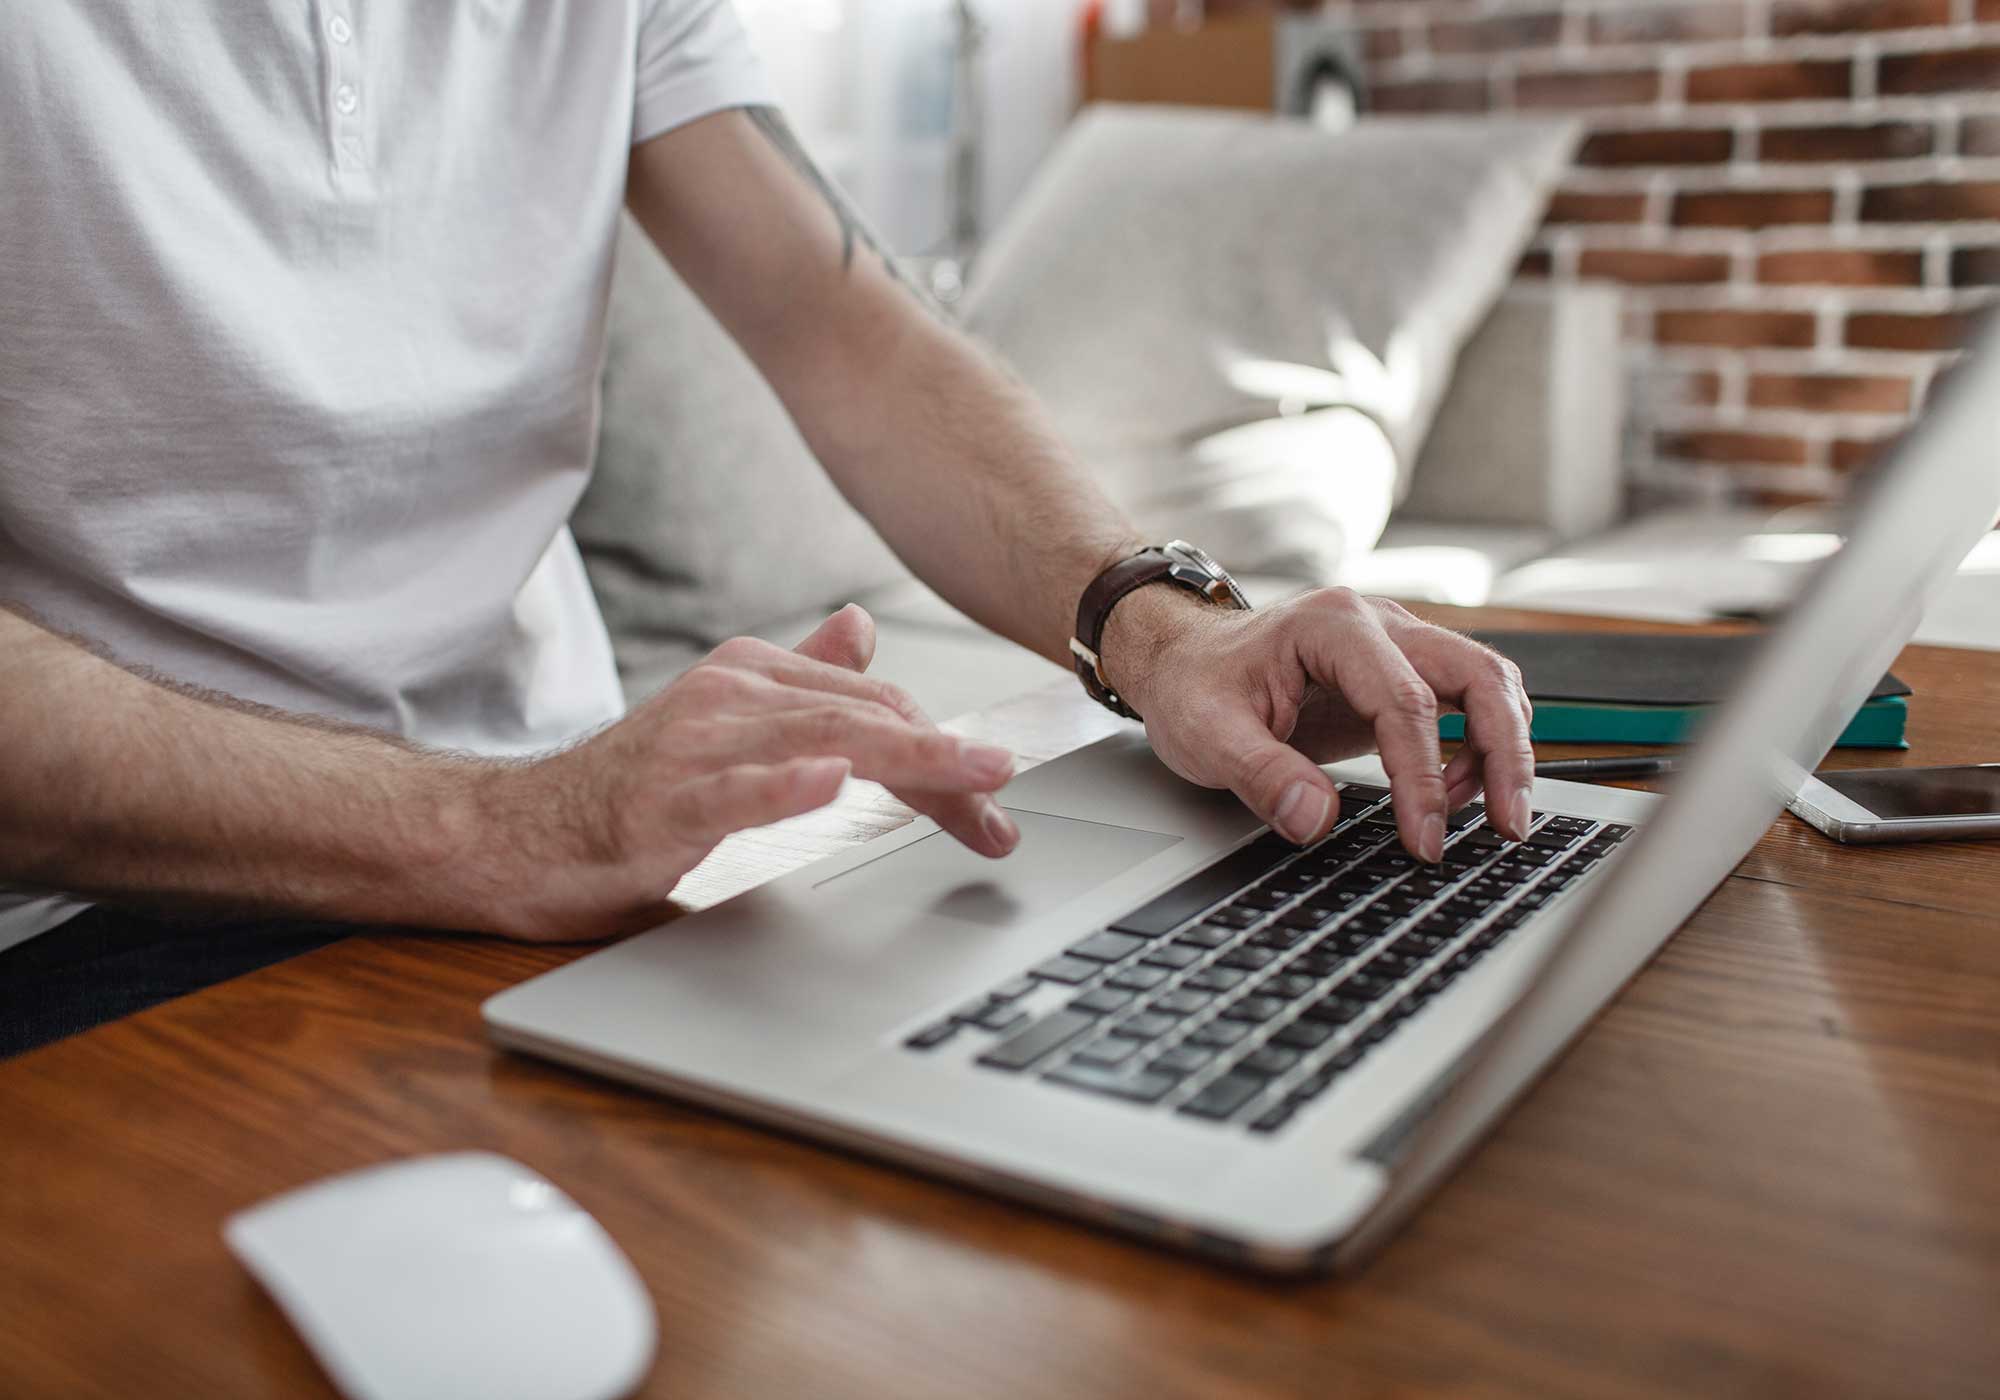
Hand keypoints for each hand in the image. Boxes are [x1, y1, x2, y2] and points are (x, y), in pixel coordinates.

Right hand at [481, 605, 1019, 939]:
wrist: (512, 833)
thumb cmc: (629, 791)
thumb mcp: (728, 727)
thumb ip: (798, 679)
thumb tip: (861, 626)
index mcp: (753, 675)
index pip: (878, 703)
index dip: (944, 747)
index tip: (992, 796)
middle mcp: (730, 695)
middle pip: (869, 720)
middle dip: (947, 768)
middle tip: (1003, 812)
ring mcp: (695, 745)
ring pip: (824, 743)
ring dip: (909, 763)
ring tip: (971, 780)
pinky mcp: (662, 801)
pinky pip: (736, 790)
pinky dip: (788, 785)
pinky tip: (833, 783)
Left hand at [1102, 587, 1534, 861]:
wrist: (1185, 660)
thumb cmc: (1195, 686)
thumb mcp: (1206, 735)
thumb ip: (1262, 776)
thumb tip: (1316, 818)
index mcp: (1331, 626)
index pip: (1404, 701)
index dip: (1421, 776)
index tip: (1422, 838)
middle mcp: (1377, 622)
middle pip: (1477, 673)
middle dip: (1506, 752)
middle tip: (1511, 824)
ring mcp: (1397, 642)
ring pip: (1487, 681)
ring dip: (1501, 749)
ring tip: (1483, 816)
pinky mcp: (1402, 672)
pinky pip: (1468, 700)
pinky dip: (1479, 747)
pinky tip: (1451, 795)